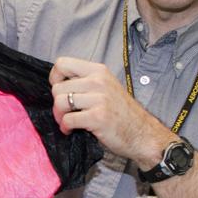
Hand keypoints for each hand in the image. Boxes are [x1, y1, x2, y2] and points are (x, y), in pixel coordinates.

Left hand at [49, 56, 174, 168]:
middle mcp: (98, 81)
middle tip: (65, 113)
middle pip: (57, 87)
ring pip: (60, 102)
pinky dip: (65, 127)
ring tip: (67, 122)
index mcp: (98, 71)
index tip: (61, 91)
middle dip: (57, 103)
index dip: (55, 78)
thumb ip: (84, 81)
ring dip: (59, 116)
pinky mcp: (97, 117)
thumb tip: (56, 83)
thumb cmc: (121, 112)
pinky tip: (71, 130)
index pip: (62, 63)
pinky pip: (67, 120)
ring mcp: (99, 99)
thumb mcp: (106, 87)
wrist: (142, 133)